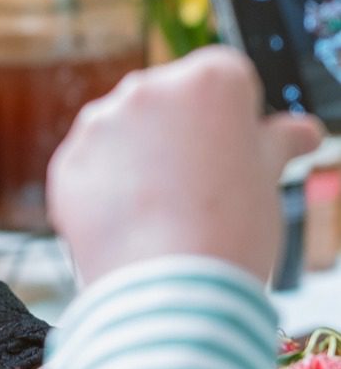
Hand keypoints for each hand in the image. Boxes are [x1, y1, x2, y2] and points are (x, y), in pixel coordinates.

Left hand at [47, 46, 323, 284]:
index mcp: (210, 81)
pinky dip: (107, 190)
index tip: (232, 155)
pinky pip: (92, 167)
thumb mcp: (269, 180)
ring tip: (165, 212)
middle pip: (168, 100)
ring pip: (125, 131)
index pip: (223, 75)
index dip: (232, 119)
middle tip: (201, 189)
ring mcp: (100, 123)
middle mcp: (148, 87)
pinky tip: (133, 224)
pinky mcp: (68, 161)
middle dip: (181, 134)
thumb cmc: (232, 233)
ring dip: (140, 159)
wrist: (172, 293)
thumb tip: (301, 129)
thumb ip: (276, 142)